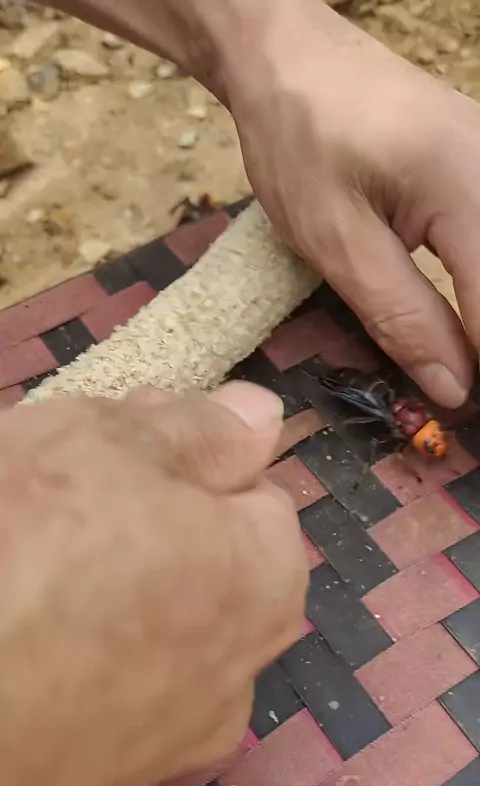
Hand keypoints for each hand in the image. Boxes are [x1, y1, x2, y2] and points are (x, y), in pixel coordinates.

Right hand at [0, 383, 306, 785]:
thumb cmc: (22, 549)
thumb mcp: (108, 446)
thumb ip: (200, 431)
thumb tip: (263, 418)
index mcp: (264, 581)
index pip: (255, 492)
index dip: (190, 451)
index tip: (129, 431)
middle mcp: (240, 670)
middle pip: (209, 560)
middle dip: (154, 510)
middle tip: (74, 478)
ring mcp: (176, 734)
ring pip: (162, 622)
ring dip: (119, 578)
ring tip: (42, 549)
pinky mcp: (110, 776)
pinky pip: (117, 680)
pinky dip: (88, 645)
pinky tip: (31, 623)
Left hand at [225, 0, 479, 408]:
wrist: (291, 61)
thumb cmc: (301, 141)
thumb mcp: (337, 241)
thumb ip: (402, 317)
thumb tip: (456, 388)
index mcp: (473, 192)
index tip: (463, 423)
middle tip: (458, 400)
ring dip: (477, 326)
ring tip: (458, 374)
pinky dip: (476, 292)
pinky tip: (461, 325)